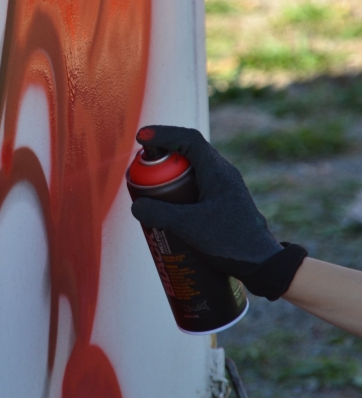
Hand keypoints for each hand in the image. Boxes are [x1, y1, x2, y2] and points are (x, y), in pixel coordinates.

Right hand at [131, 125, 306, 299]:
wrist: (262, 264)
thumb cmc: (230, 241)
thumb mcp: (189, 227)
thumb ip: (160, 214)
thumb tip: (136, 206)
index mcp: (217, 171)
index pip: (188, 139)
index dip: (163, 133)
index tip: (141, 138)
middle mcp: (223, 173)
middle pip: (189, 151)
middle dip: (163, 154)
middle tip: (142, 166)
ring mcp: (225, 186)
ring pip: (193, 169)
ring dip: (171, 173)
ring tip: (151, 187)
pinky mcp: (224, 201)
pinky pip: (198, 184)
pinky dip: (180, 187)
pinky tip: (169, 206)